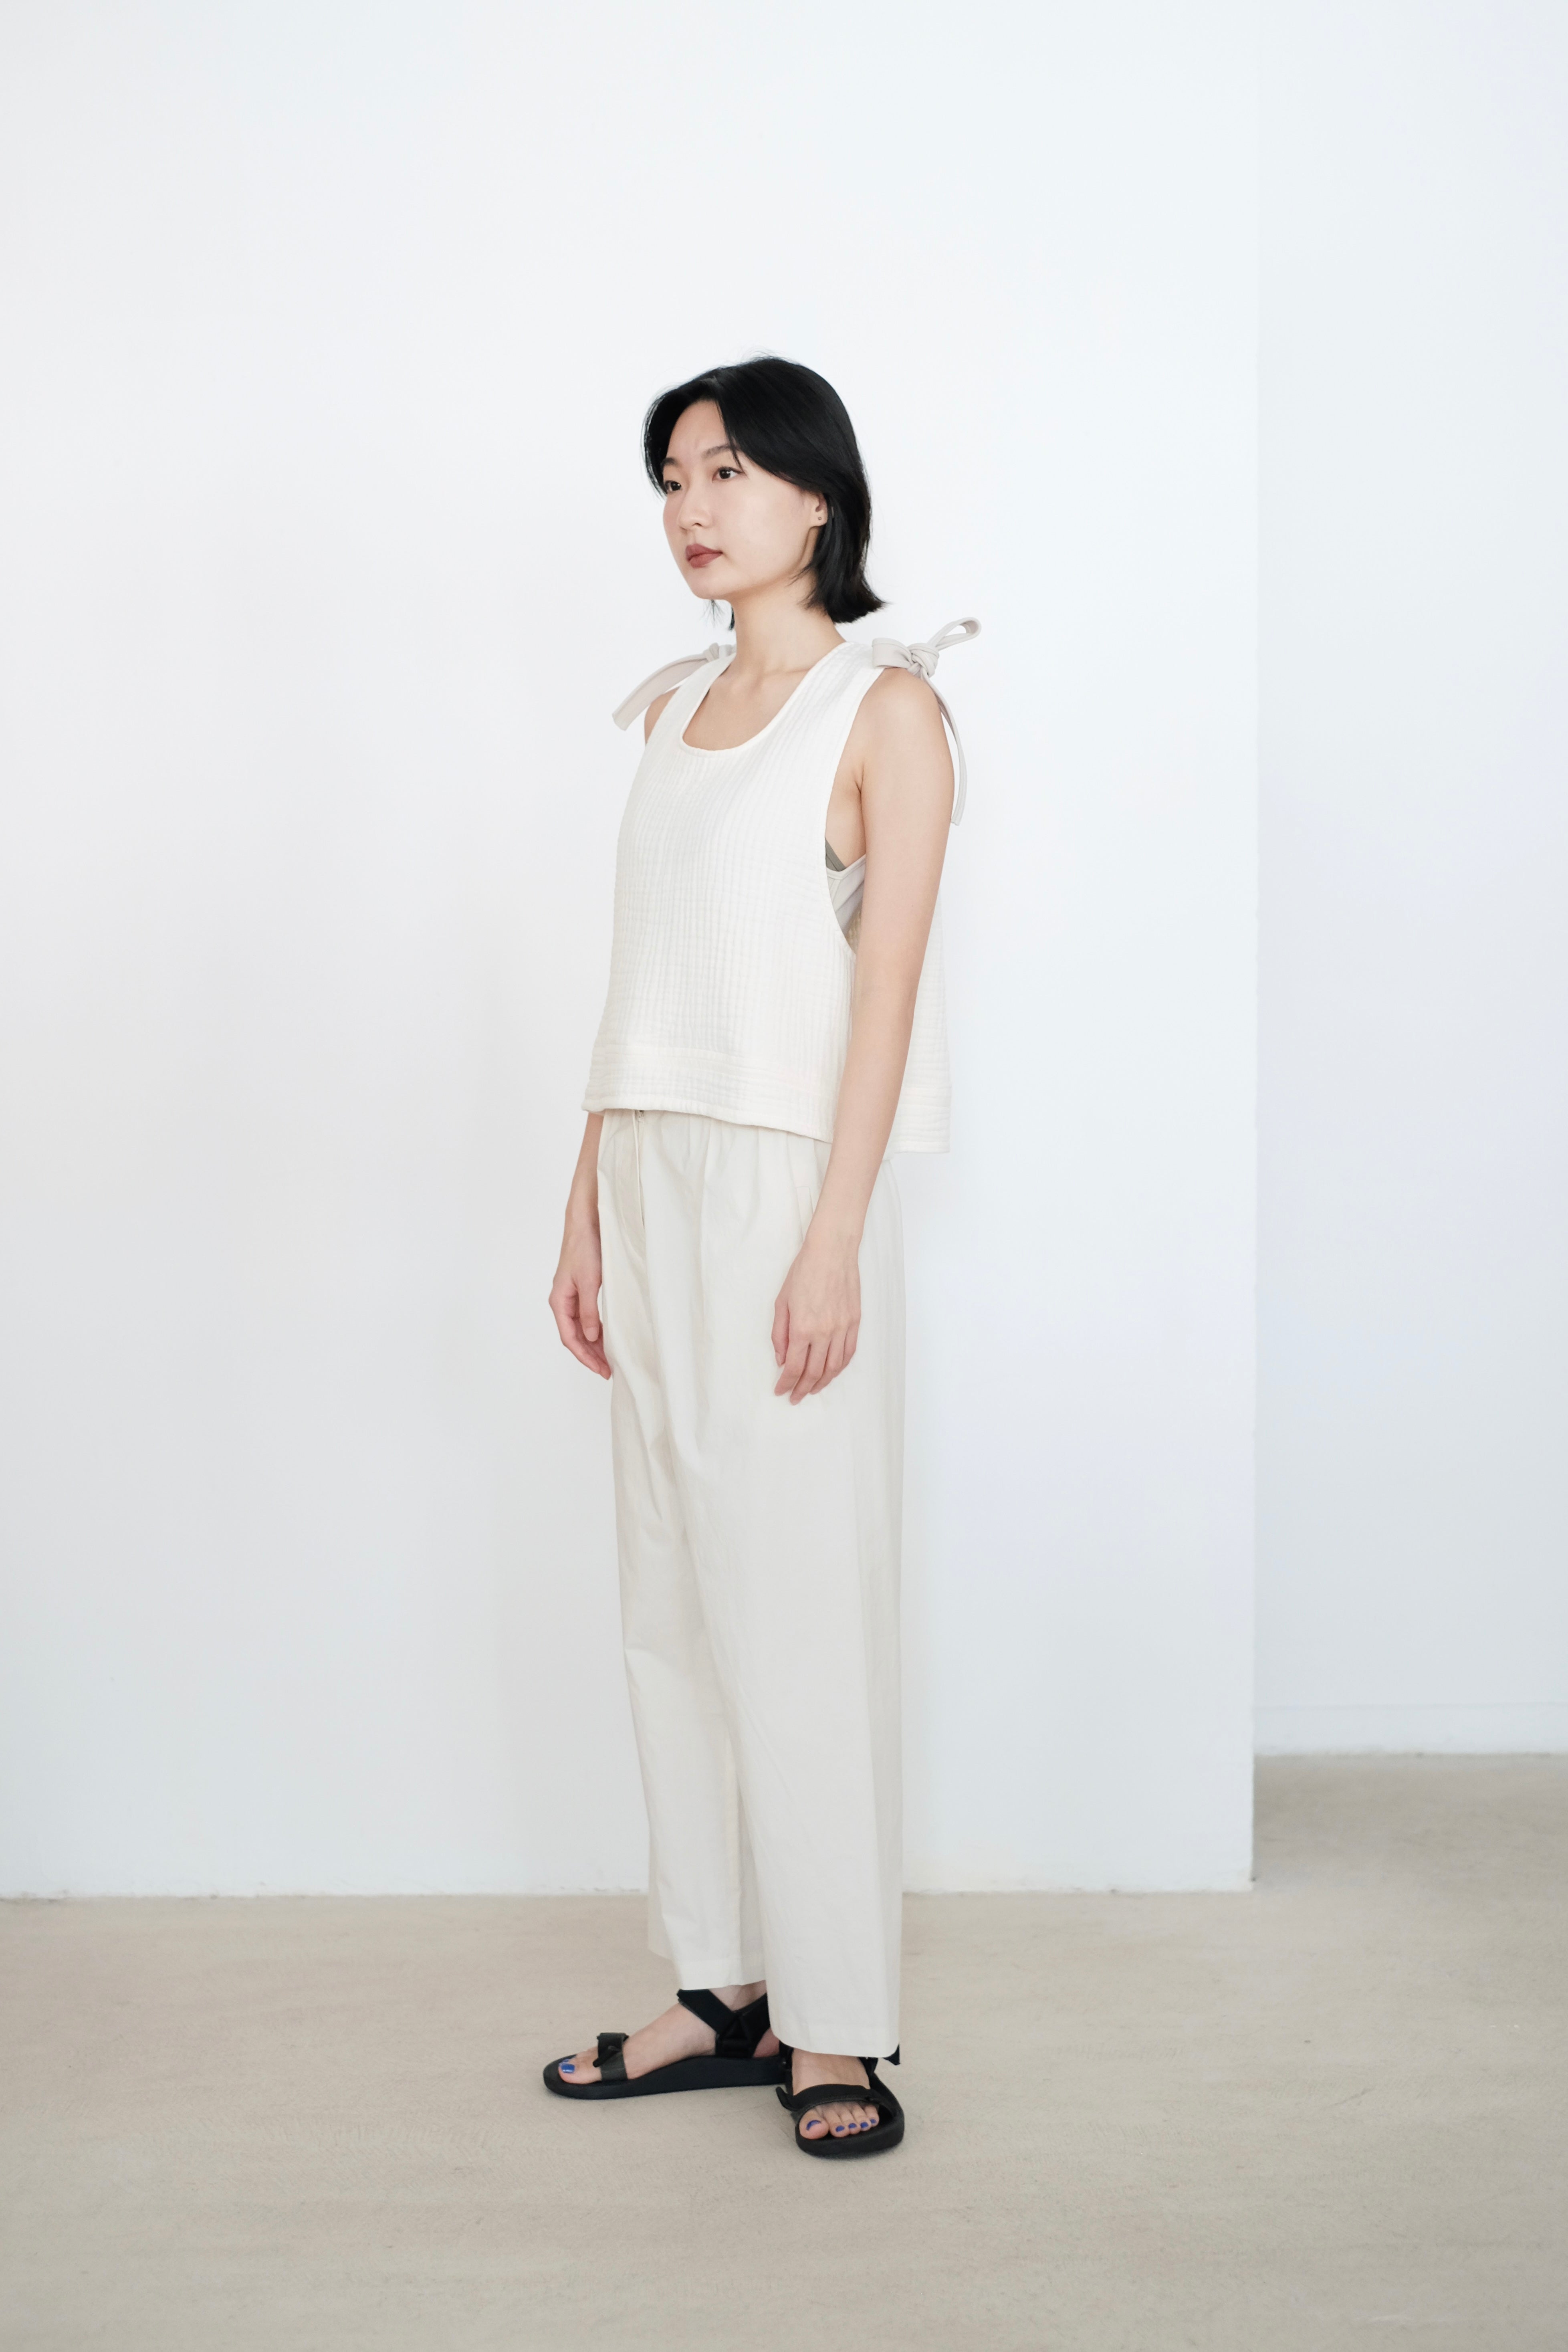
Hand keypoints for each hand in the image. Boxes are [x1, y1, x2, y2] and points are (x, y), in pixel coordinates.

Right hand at [550, 1225, 609, 1378]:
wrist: (586, 1223)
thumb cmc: (585, 1248)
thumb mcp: (589, 1282)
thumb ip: (589, 1311)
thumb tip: (591, 1337)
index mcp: (559, 1301)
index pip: (569, 1338)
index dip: (585, 1356)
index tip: (600, 1369)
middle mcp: (563, 1301)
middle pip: (575, 1336)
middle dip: (590, 1355)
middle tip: (608, 1371)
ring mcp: (572, 1296)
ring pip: (581, 1328)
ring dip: (593, 1344)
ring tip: (609, 1359)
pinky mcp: (582, 1289)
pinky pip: (586, 1317)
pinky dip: (596, 1330)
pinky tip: (607, 1337)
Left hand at [771, 1229, 859, 1402]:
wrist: (832, 1252)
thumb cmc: (803, 1272)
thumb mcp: (781, 1302)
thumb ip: (779, 1334)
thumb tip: (781, 1360)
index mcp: (802, 1327)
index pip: (793, 1367)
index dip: (786, 1384)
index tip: (780, 1391)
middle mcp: (824, 1332)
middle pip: (814, 1372)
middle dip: (802, 1389)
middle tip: (795, 1397)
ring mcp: (842, 1328)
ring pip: (834, 1367)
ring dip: (822, 1383)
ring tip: (812, 1390)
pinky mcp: (854, 1322)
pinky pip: (848, 1353)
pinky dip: (839, 1368)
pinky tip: (831, 1372)